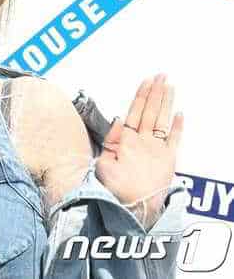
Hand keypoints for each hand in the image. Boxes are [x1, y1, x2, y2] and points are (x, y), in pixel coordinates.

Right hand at [96, 73, 182, 213]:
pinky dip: (178, 126)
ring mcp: (158, 150)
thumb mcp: (102, 164)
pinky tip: (179, 113)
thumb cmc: (116, 188)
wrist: (136, 207)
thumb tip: (119, 121)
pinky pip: (175, 139)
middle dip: (156, 92)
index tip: (146, 81)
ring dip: (166, 102)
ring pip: (162, 120)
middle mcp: (144, 141)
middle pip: (151, 111)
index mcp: (126, 141)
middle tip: (161, 76)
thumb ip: (110, 141)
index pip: (135, 112)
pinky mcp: (169, 161)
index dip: (141, 95)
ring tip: (169, 86)